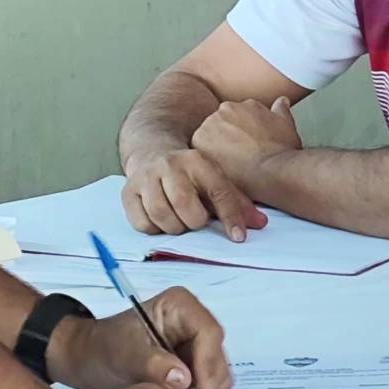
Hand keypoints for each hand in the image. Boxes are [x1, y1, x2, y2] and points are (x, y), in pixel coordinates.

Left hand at [51, 286, 233, 388]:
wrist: (89, 361)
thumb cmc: (103, 350)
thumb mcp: (125, 356)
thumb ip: (154, 365)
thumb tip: (183, 379)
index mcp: (180, 306)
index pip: (210, 333)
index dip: (209, 364)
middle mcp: (194, 320)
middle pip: (218, 355)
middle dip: (206, 383)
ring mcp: (197, 343)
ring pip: (217, 372)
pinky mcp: (195, 363)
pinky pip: (209, 383)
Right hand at [123, 147, 265, 239]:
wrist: (152, 151)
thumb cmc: (190, 174)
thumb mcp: (214, 179)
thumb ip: (236, 202)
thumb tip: (260, 224)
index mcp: (197, 160)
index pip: (218, 190)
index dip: (231, 216)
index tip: (238, 237)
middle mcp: (170, 165)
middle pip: (185, 204)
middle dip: (195, 222)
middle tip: (197, 222)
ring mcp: (146, 177)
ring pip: (160, 214)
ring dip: (174, 227)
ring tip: (180, 222)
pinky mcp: (128, 191)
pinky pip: (141, 222)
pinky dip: (154, 229)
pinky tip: (161, 221)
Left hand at [190, 97, 301, 196]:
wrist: (272, 170)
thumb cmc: (281, 152)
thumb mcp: (286, 126)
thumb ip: (281, 111)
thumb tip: (282, 102)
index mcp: (243, 105)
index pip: (233, 117)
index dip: (238, 135)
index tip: (244, 148)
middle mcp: (224, 110)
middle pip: (218, 126)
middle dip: (224, 141)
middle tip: (236, 160)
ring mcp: (209, 126)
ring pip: (205, 139)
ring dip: (212, 151)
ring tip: (228, 169)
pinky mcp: (198, 144)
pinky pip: (196, 153)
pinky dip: (204, 162)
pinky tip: (219, 172)